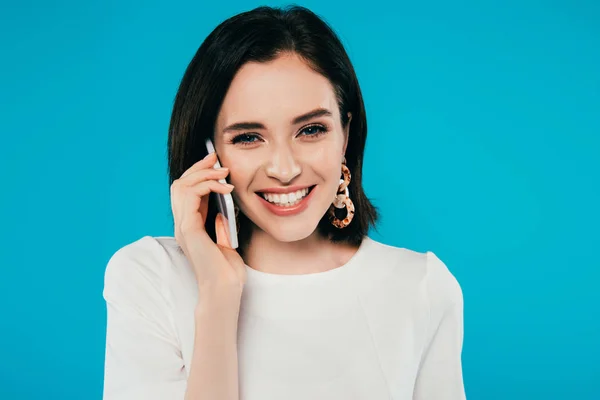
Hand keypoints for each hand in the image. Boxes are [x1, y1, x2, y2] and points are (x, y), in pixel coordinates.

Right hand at [170, 152, 246, 299]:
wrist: (225, 290)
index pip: (186, 192)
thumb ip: (220, 225)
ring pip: (181, 186)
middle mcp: (182, 225)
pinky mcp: (189, 230)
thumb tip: (222, 209)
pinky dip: (208, 186)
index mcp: (190, 227)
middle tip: (216, 158)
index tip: (215, 162)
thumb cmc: (227, 272)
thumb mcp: (225, 242)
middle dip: (198, 167)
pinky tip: (226, 188)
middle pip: (179, 184)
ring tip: (223, 172)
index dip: (198, 173)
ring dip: (203, 174)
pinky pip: (190, 197)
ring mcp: (183, 227)